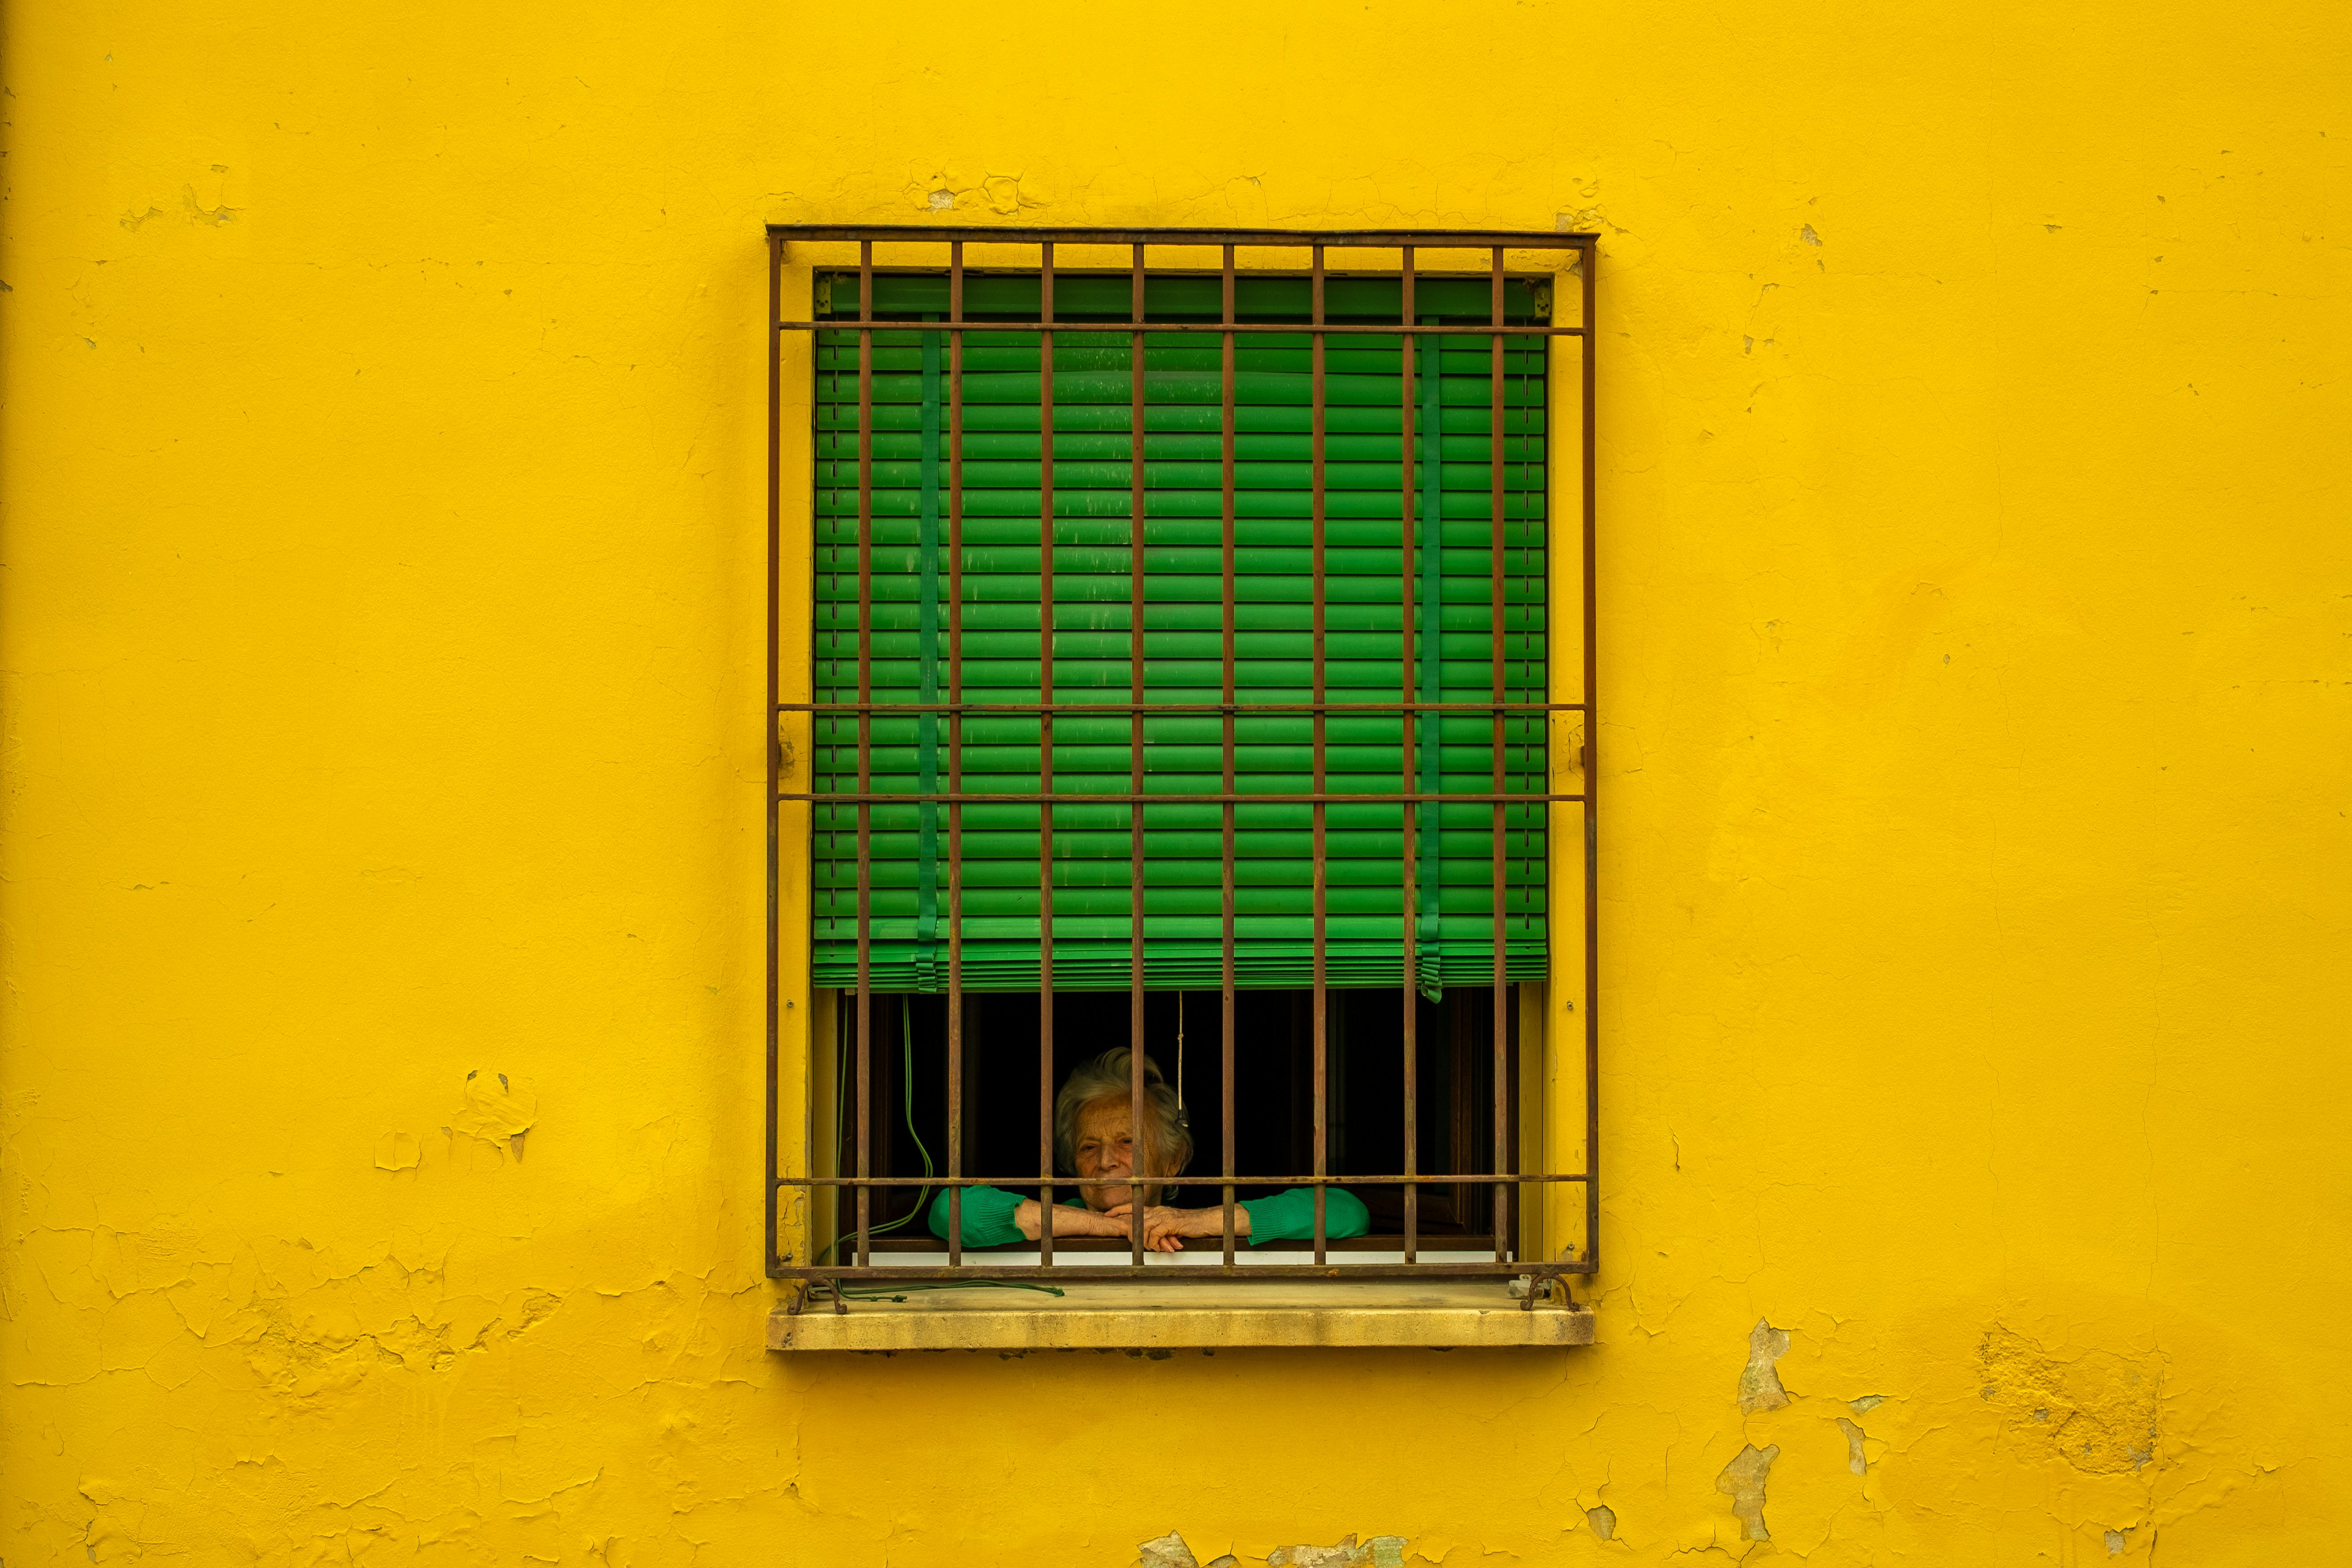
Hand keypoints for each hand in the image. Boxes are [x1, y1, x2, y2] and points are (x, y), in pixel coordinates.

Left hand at [1104, 1203, 1231, 1252]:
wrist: (1205, 1222)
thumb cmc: (1189, 1225)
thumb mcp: (1170, 1226)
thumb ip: (1159, 1229)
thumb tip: (1149, 1238)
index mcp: (1157, 1210)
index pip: (1134, 1206)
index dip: (1119, 1209)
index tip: (1107, 1213)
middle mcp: (1158, 1210)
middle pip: (1135, 1215)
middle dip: (1125, 1225)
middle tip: (1121, 1234)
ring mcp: (1164, 1216)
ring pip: (1144, 1226)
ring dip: (1143, 1240)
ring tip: (1148, 1248)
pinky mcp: (1171, 1223)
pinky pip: (1155, 1233)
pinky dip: (1154, 1242)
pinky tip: (1159, 1248)